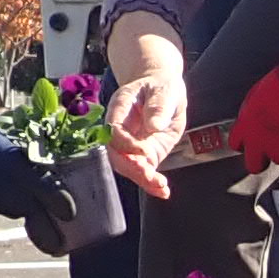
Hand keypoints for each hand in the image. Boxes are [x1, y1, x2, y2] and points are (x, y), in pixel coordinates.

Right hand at [0, 94, 59, 222]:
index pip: (43, 188)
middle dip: (38, 213)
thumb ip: (12, 147)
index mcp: (6, 161)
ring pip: (2, 208)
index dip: (59, 203)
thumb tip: (35, 157)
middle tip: (48, 220)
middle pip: (26, 207)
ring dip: (7, 202)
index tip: (70, 213)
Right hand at [105, 28, 187, 196]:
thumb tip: (153, 125)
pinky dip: (151, 184)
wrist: (163, 90)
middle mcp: (120, 129)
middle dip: (131, 168)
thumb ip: (159, 106)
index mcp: (119, 108)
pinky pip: (142, 172)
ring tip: (160, 186)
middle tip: (149, 175)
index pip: (113, 131)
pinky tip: (162, 191)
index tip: (145, 151)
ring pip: (127, 167)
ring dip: (142, 179)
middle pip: (116, 154)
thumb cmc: (161, 86)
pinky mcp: (143, 155)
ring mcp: (131, 144)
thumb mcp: (164, 90)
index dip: (126, 144)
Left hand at [229, 37, 278, 176]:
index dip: (246, 143)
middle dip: (262, 159)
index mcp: (246, 126)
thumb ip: (251, 113)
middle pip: (254, 165)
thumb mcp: (257, 95)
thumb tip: (252, 117)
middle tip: (274, 147)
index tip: (252, 141)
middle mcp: (258, 142)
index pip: (236, 144)